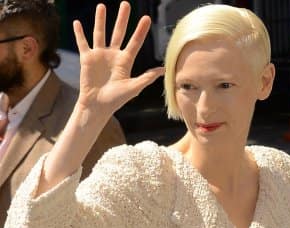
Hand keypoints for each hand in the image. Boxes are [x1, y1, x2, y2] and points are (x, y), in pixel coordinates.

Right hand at [74, 2, 164, 116]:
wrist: (98, 106)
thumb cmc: (116, 100)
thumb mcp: (133, 88)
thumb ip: (147, 77)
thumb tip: (164, 70)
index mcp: (125, 61)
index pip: (134, 42)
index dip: (140, 31)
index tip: (146, 18)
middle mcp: (113, 55)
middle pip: (118, 33)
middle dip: (122, 19)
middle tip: (126, 4)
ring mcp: (100, 55)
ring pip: (100, 33)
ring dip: (100, 20)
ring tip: (101, 6)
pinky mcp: (87, 58)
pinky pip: (83, 43)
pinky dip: (79, 33)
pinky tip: (77, 23)